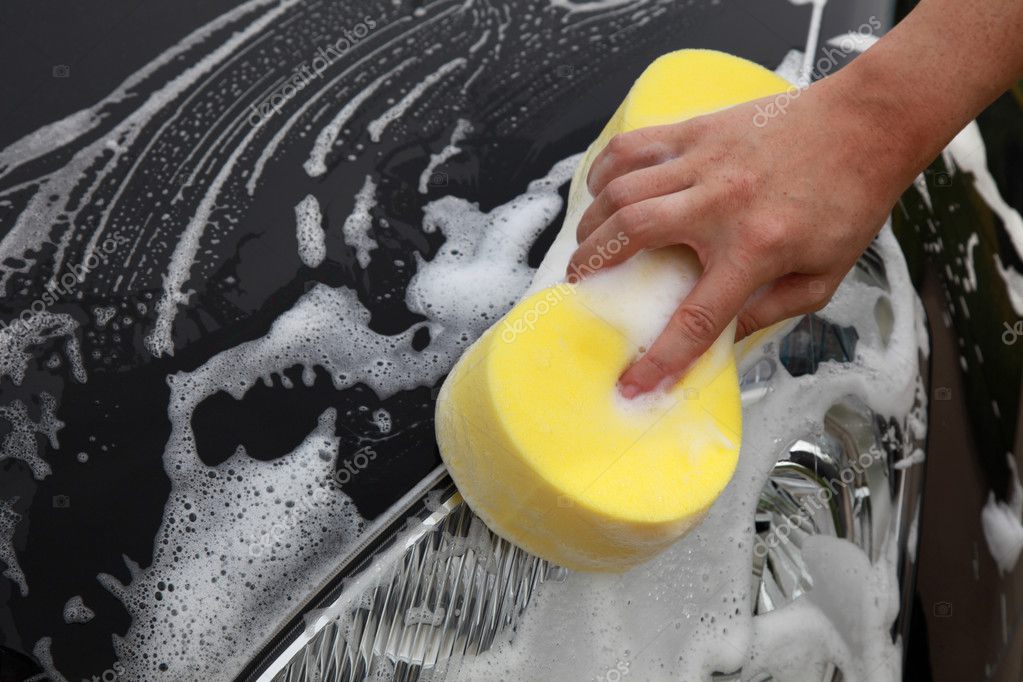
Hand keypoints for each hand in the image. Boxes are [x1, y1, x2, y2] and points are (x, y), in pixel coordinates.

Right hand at [566, 79, 908, 397]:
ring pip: (622, 189)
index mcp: (757, 248)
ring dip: (592, 221)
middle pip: (632, 234)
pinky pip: (634, 146)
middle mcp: (721, 203)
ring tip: (586, 243)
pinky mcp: (699, 130)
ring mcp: (705, 161)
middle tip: (579, 284)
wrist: (867, 123)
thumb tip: (724, 335)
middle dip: (591, 265)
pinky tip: (600, 189)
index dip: (659, 359)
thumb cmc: (849, 198)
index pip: (696, 318)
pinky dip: (605, 168)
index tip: (631, 384)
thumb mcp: (825, 274)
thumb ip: (773, 310)